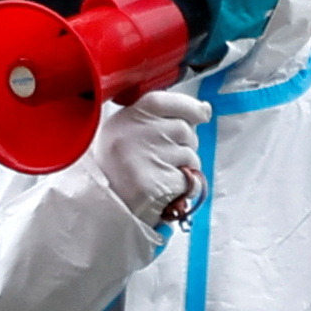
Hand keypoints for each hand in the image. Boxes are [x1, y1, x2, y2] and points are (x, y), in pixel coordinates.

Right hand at [84, 88, 208, 229]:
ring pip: (190, 155)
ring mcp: (146, 158)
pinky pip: (190, 180)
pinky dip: (185, 187)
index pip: (164, 100)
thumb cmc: (121, 171)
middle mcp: (134, 134)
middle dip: (186, 143)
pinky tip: (166, 190)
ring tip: (163, 175)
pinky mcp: (157, 184)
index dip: (189, 106)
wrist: (106, 209)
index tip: (201, 114)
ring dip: (185, 166)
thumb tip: (204, 110)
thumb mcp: (128, 134)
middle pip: (183, 128)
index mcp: (125, 119)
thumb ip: (160, 118)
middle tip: (168, 158)